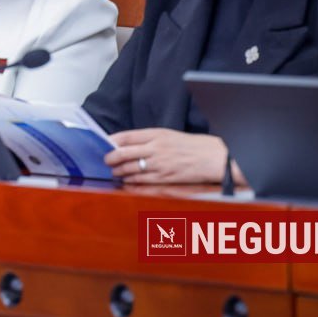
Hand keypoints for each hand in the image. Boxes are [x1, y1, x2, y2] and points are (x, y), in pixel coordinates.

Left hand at [104, 128, 238, 184]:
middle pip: (122, 153)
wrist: (212, 157)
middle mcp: (155, 148)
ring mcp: (159, 164)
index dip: (111, 141)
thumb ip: (148, 138)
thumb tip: (127, 144)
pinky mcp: (164, 178)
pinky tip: (126, 181)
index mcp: (156, 134)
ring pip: (129, 169)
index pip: (126, 136)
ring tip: (115, 172)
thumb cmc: (191, 145)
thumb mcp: (168, 134)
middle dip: (110, 158)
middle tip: (107, 161)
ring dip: (119, 171)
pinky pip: (141, 181)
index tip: (105, 144)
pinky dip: (130, 182)